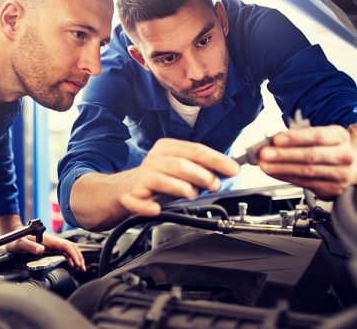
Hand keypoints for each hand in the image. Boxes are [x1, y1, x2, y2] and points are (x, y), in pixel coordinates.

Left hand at [5, 232, 85, 270]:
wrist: (11, 234)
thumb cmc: (15, 239)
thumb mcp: (21, 244)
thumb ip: (30, 246)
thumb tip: (41, 249)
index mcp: (48, 240)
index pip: (66, 246)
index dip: (73, 254)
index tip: (78, 263)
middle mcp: (52, 241)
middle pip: (70, 247)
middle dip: (78, 257)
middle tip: (82, 268)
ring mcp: (51, 243)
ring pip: (68, 249)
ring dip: (75, 258)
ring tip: (80, 268)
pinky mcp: (49, 246)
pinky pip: (63, 251)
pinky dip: (69, 257)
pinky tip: (70, 264)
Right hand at [118, 139, 239, 215]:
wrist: (124, 189)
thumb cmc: (158, 178)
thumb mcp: (179, 167)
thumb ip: (201, 167)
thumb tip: (227, 170)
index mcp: (167, 148)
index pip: (195, 150)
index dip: (217, 160)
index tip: (233, 169)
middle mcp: (154, 160)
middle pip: (181, 164)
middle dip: (202, 175)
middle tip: (214, 185)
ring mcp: (142, 177)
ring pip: (163, 179)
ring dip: (182, 188)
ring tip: (192, 194)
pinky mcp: (131, 196)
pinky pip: (139, 202)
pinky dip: (148, 206)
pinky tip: (156, 209)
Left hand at [258, 125, 353, 198]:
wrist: (349, 164)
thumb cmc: (327, 146)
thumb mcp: (318, 135)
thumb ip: (297, 137)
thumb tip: (272, 142)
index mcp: (340, 136)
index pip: (317, 136)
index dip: (295, 138)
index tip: (276, 140)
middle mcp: (344, 155)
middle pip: (311, 155)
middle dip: (284, 155)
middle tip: (264, 154)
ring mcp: (341, 174)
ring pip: (306, 172)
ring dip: (281, 168)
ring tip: (265, 165)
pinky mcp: (332, 189)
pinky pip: (304, 183)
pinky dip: (285, 177)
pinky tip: (274, 173)